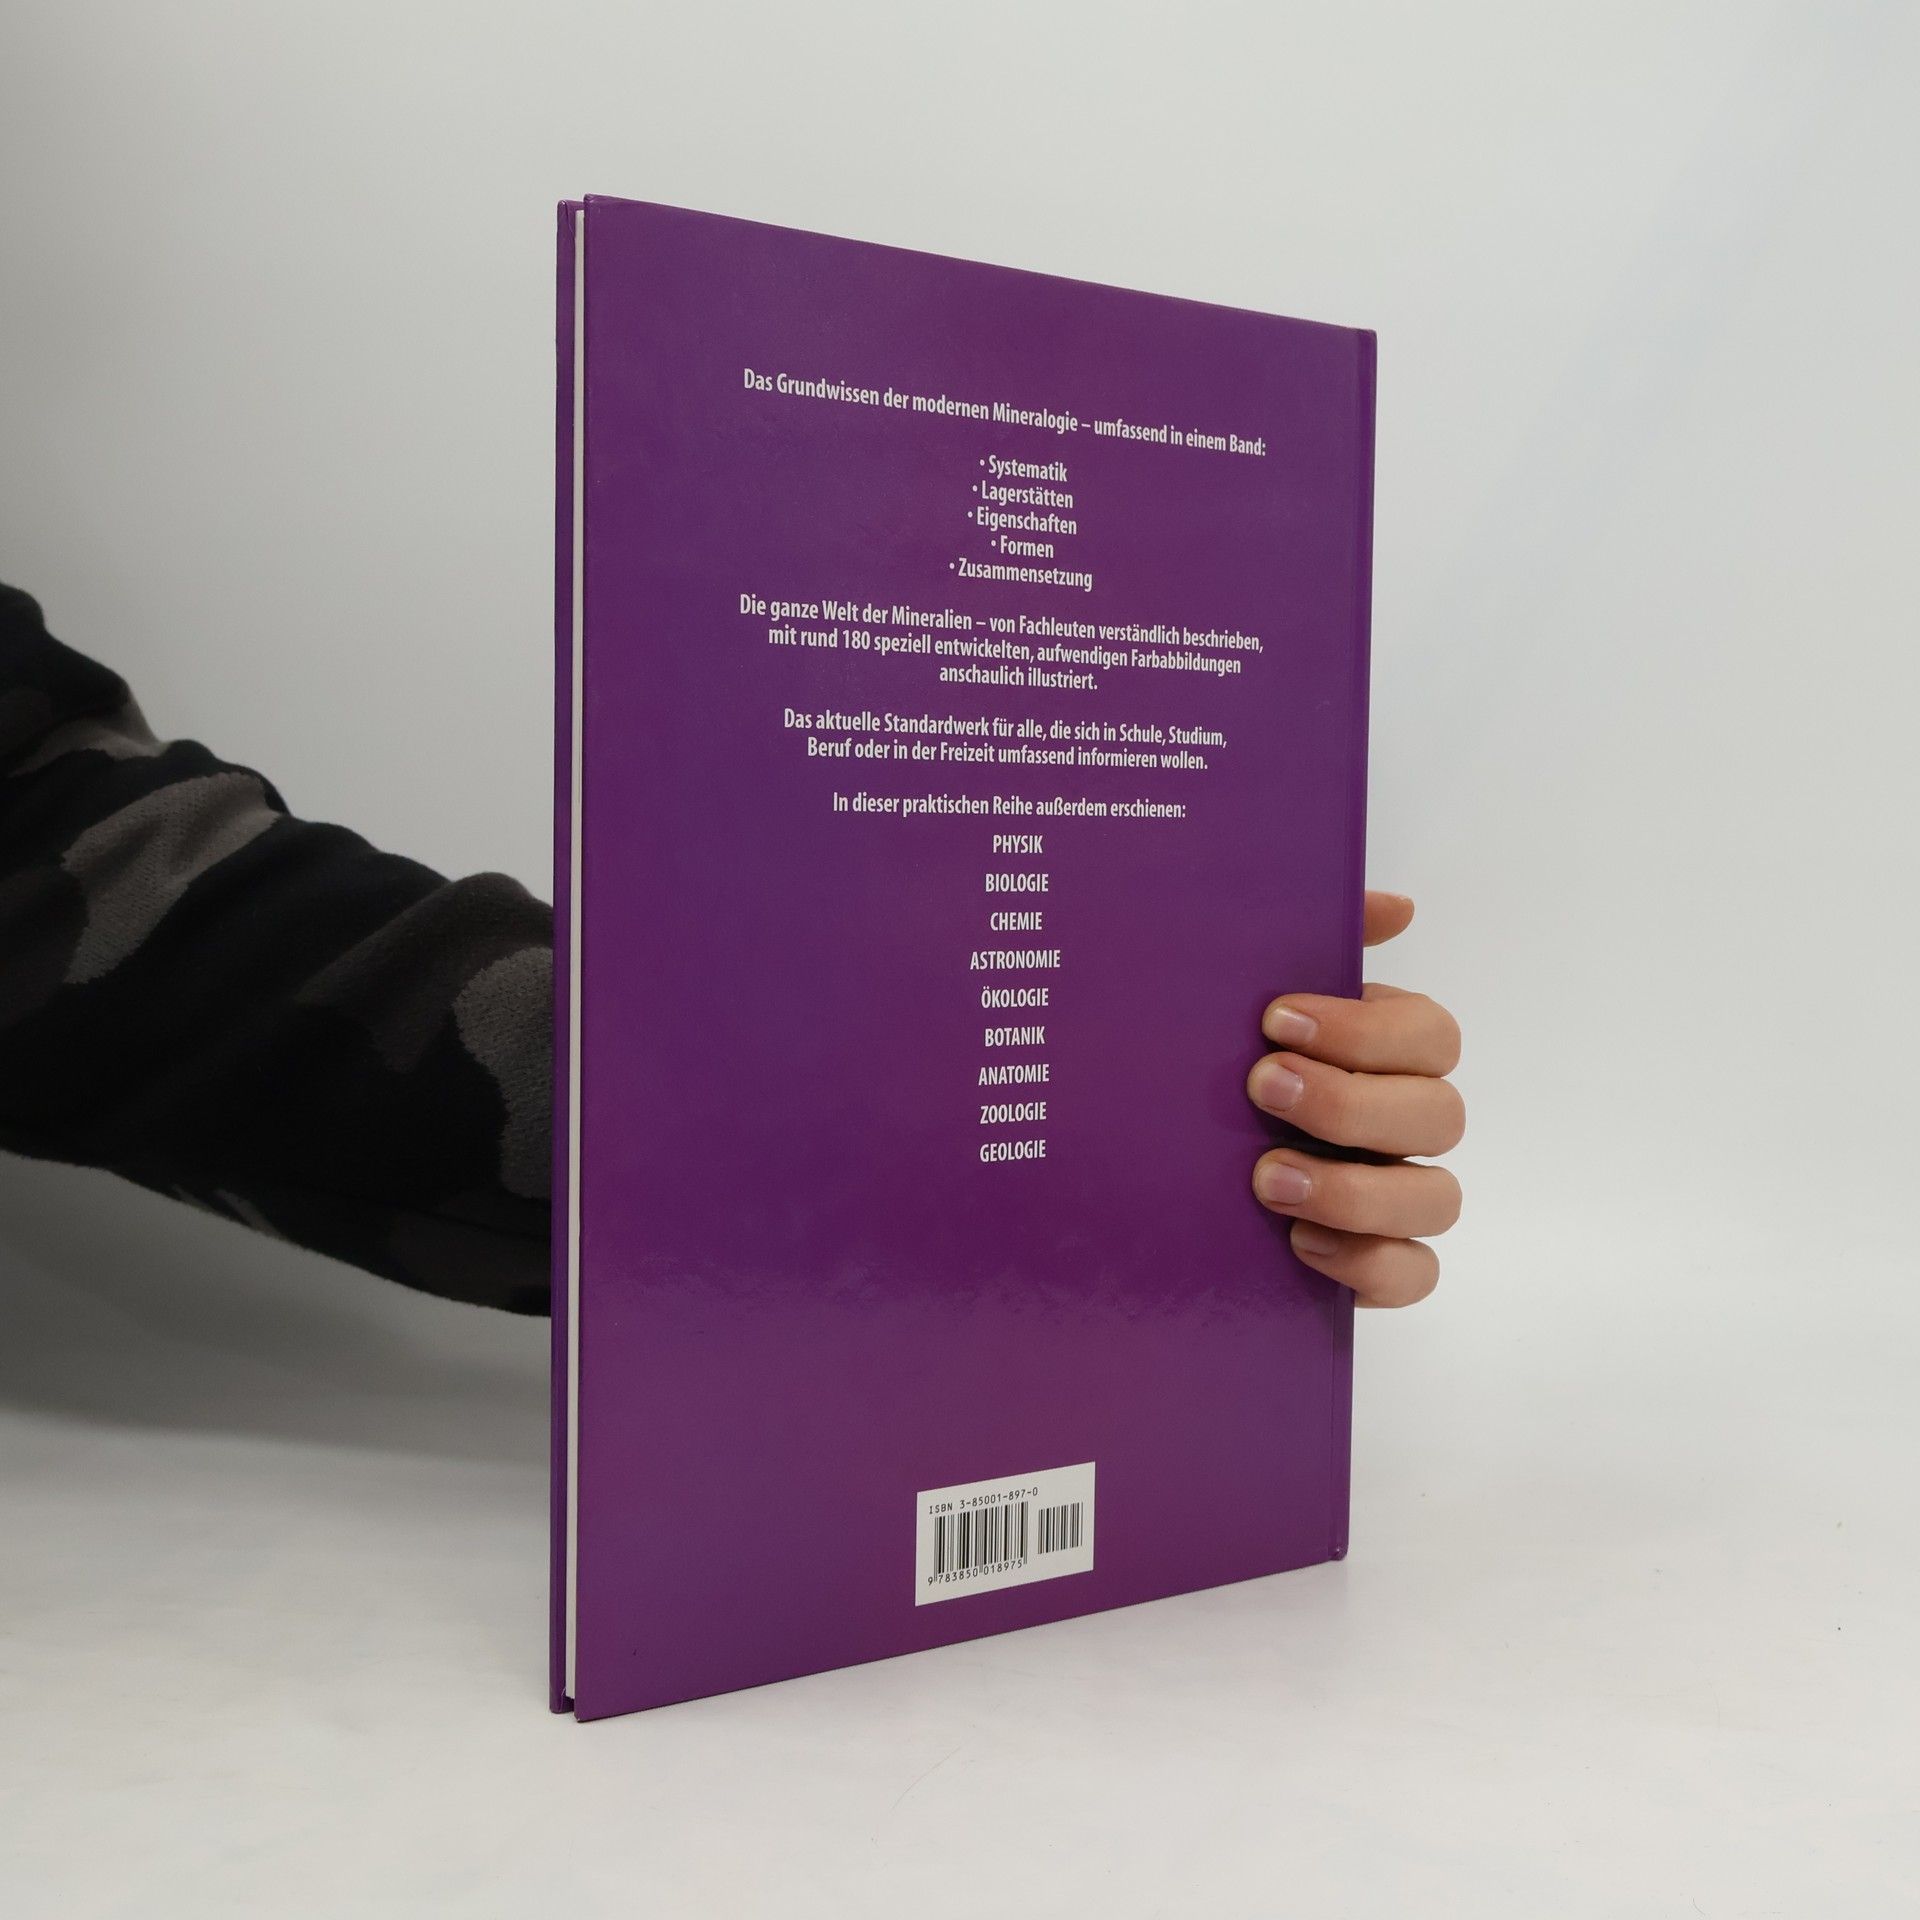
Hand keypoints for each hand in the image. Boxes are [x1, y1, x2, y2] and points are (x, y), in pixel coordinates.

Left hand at [1246, 891, 1462, 1307]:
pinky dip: (1368, 1263)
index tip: (1275, 1021)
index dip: (1367, 1030)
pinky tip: (1300, 1244)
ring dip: (1356, 1190)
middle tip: (1261, 1089)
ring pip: (1438, 1198)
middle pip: (1440, 1114)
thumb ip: (1316, 936)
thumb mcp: (1242, 990)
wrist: (1147, 1157)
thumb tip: (1397, 907)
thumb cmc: (1216, 1060)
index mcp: (1386, 1052)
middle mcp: (1404, 1122)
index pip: (1431, 1035)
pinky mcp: (1376, 1260)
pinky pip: (1415, 1273)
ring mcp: (1398, 1195)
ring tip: (1268, 1180)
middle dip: (1350, 1103)